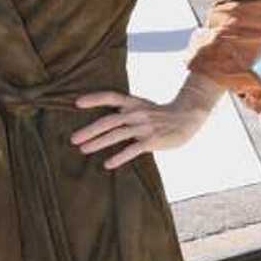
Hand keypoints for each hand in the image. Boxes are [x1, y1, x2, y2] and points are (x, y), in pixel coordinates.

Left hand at [72, 72, 226, 167]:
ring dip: (98, 142)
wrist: (187, 117)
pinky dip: (119, 157)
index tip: (77, 103)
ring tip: (83, 150)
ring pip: (117, 134)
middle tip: (73, 139)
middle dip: (89, 130)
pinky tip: (107, 164)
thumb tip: (102, 120)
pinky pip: (133, 150)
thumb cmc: (160, 114)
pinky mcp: (152, 140)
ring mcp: (144, 126)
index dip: (94, 99)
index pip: (111, 96)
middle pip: (109, 120)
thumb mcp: (142, 107)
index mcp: (133, 103)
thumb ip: (125, 111)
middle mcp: (137, 113)